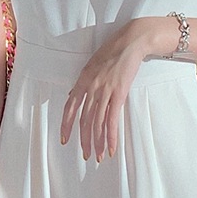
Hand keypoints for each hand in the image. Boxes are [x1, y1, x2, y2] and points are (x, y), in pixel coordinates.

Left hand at [59, 20, 148, 162]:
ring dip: (98, 142)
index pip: (70, 107)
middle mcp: (91, 87)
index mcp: (82, 80)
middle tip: (86, 154)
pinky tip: (112, 147)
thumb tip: (74, 95)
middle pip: (84, 120)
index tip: (65, 140)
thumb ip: (84, 82)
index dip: (67, 125)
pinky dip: (111, 136)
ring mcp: (105, 91)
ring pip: (97, 123)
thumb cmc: (113, 51)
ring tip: (99, 156)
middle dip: (84, 140)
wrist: (131, 41)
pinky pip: (112, 120)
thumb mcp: (92, 65)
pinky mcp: (119, 94)